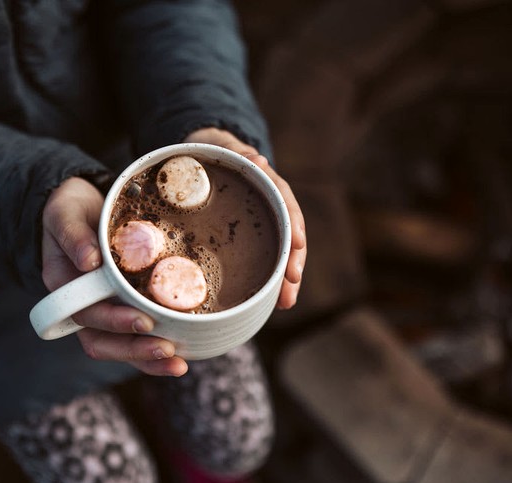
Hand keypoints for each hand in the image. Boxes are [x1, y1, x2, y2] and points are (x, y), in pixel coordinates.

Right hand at [41, 177, 187, 375]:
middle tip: (168, 348)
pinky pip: (136, 337)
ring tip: (178, 365)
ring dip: (148, 360)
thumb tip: (88, 262)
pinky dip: (155, 351)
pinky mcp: (122, 309)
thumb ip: (73, 235)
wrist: (84, 206)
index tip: (141, 321)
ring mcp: (102, 311)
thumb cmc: (71, 209)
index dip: (113, 322)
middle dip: (135, 349)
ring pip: (120, 346)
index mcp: (63, 286)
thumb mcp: (65, 213)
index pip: (86, 314)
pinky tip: (182, 355)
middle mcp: (81, 305)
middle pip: (102, 341)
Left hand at [184, 128, 306, 308]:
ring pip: (280, 252)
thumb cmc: (219, 153)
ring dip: (285, 278)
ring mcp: (264, 223)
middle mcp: (272, 206)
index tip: (299, 244)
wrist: (212, 154)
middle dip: (293, 262)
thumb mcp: (226, 150)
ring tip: (286, 303)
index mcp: (269, 185)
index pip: (287, 205)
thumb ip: (240, 154)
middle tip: (291, 286)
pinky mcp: (254, 237)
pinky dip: (269, 279)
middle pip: (289, 236)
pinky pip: (265, 258)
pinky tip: (271, 301)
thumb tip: (257, 159)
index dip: (294, 225)